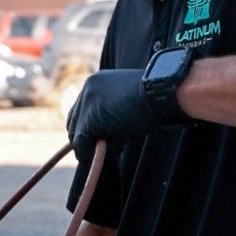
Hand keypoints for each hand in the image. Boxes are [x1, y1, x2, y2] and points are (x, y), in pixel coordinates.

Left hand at [66, 68, 181, 161]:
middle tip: (104, 147)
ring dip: (92, 145)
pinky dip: (91, 153)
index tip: (98, 138)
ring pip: (77, 134)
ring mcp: (86, 104)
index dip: (87, 126)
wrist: (161, 95)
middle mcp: (87, 89)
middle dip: (87, 137)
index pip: (81, 108)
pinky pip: (82, 144)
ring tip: (117, 145)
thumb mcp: (127, 100)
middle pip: (74, 121)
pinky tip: (111, 150)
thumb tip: (103, 133)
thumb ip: (111, 111)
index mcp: (96, 82)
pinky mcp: (89, 120)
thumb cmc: (153, 99)